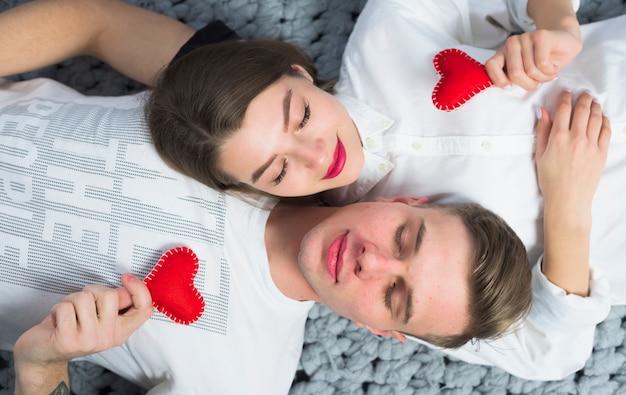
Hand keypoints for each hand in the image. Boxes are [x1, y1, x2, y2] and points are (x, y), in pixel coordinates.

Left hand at [14, 274, 152, 374]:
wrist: (43, 353)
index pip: (145, 309)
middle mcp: (109, 337)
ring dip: (71, 299)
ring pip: (84, 298)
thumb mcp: (98, 316)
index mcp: (121, 331)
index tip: (126, 277)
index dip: (140, 289)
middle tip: (82, 302)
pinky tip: (57, 321)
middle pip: (110, 295)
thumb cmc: (71, 327)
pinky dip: (56, 309)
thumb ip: (115, 303)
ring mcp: (89, 341)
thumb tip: (127, 288)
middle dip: (92, 290)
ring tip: (68, 313)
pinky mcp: (68, 341)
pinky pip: (64, 308)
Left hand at [486, 29, 581, 90]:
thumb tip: (508, 86)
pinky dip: (549, 71)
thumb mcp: (524, 74)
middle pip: (514, 73)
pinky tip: (552, 67)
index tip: (511, 86)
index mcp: (503, 53)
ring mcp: (525, 37)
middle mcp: (511, 43)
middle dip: (528, 83)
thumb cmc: (543, 62)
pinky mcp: (540, 35)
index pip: (490, 65)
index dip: (500, 80)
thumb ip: (512, 78)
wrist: (565, 43)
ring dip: (542, 77)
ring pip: (530, 70)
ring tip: (547, 72)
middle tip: (537, 80)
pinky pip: (542, 63)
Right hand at [535, 90, 610, 218]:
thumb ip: (542, 131)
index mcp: (558, 137)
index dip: (565, 97)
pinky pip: (606, 130)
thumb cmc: (550, 179)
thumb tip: (542, 112)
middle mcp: (576, 138)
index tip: (566, 93)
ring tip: (593, 102)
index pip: (564, 109)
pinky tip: (602, 118)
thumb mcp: (540, 154)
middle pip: (583, 109)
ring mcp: (591, 144)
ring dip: (595, 106)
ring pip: (596, 117)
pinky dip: (605, 120)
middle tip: (583, 94)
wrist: (568, 199)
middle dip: (583, 98)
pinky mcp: (601, 152)